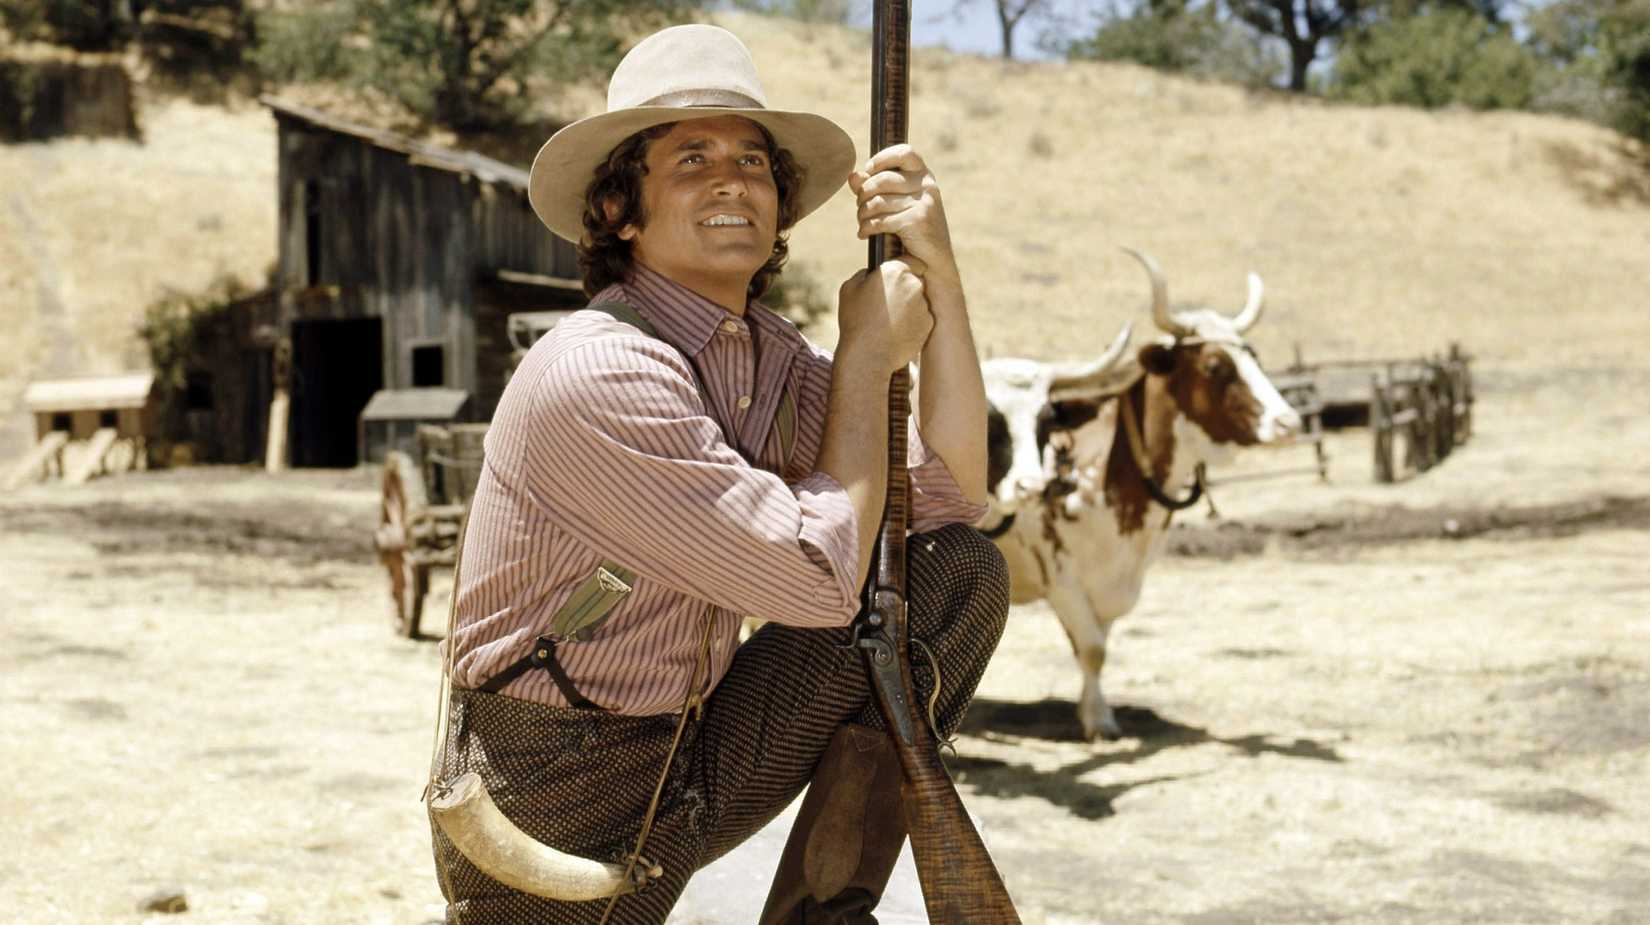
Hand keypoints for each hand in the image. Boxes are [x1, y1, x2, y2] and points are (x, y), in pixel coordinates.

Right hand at [836, 256, 933, 376]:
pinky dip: (914, 323)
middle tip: (889, 302)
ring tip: (890, 321)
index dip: (905, 266)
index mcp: (894, 272)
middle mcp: (914, 285)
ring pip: (919, 300)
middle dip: (905, 288)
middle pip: (915, 280)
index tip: (899, 274)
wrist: (868, 357)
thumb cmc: (855, 322)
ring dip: (910, 306)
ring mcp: (923, 305)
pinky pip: (923, 318)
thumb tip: (872, 273)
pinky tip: (897, 332)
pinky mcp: (928, 324)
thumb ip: (864, 274)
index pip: (910, 259)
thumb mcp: (849, 289)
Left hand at [849, 145, 957, 285]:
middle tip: (860, 208)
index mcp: (923, 175)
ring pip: (878, 202)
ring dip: (862, 214)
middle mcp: (926, 185)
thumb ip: (873, 187)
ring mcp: (924, 202)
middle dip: (863, 194)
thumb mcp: (895, 204)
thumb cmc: (911, 230)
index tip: (869, 172)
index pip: (904, 152)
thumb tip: (852, 176)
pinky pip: (881, 220)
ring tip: (862, 222)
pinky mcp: (918, 220)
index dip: (881, 159)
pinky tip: (864, 234)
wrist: (932, 261)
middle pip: (881, 179)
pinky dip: (867, 228)